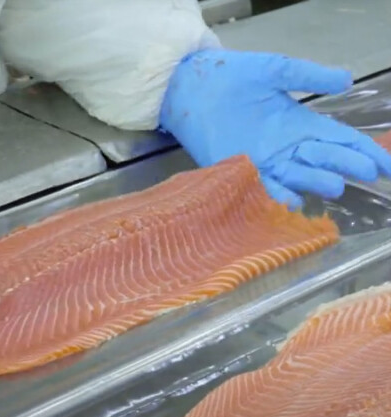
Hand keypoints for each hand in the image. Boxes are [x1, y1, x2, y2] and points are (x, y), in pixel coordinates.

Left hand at [159, 49, 390, 208]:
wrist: (191, 87)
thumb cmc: (233, 76)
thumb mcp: (276, 71)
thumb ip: (308, 76)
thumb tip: (346, 80)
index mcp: (300, 125)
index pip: (339, 141)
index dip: (363, 152)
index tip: (384, 165)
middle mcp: (286, 148)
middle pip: (324, 161)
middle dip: (346, 166)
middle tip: (366, 173)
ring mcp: (263, 161)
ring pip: (297, 176)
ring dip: (316, 182)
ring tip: (335, 185)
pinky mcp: (238, 169)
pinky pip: (262, 187)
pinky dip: (278, 194)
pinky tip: (292, 199)